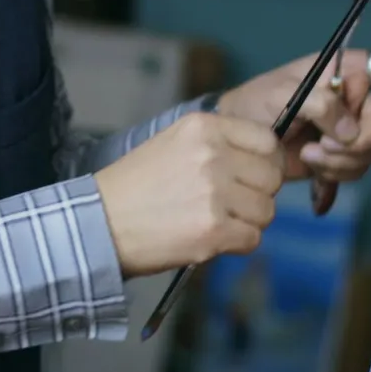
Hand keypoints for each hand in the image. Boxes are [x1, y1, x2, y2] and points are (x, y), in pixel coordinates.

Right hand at [92, 111, 282, 277]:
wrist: (99, 222)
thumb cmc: (136, 185)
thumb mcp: (174, 143)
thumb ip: (217, 145)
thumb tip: (262, 162)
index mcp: (204, 127)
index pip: (266, 141)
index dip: (263, 163)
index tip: (249, 177)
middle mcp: (213, 155)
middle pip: (271, 178)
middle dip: (257, 194)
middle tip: (230, 205)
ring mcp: (215, 193)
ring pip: (266, 211)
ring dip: (247, 222)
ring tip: (216, 222)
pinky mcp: (213, 229)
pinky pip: (252, 238)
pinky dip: (237, 244)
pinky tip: (211, 239)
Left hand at [216, 49, 370, 185]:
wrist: (234, 141)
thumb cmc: (253, 104)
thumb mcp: (281, 94)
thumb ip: (319, 105)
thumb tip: (349, 131)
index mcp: (342, 71)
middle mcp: (352, 100)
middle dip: (359, 139)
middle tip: (322, 146)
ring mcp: (348, 131)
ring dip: (339, 161)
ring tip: (306, 156)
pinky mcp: (338, 159)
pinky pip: (354, 173)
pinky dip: (334, 180)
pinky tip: (315, 187)